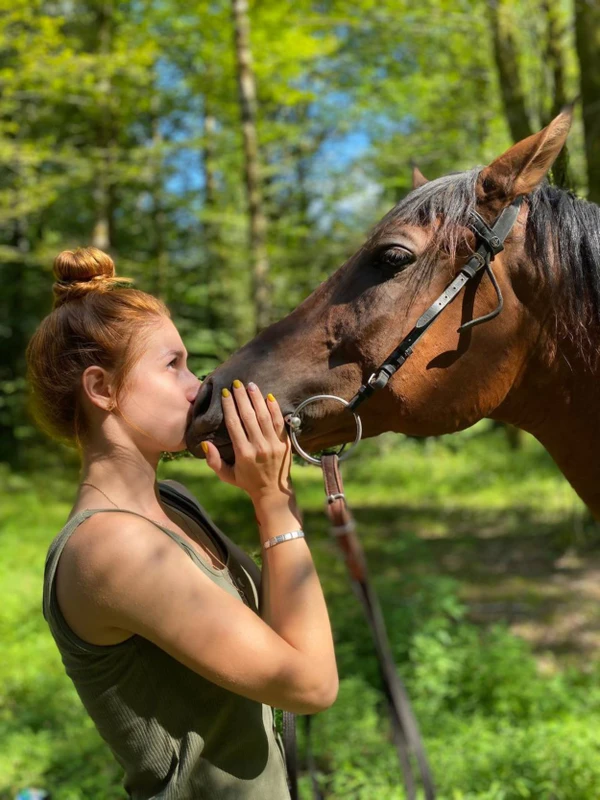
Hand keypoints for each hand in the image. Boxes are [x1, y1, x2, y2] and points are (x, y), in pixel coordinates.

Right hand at [202, 381, 292, 502]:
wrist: (273, 492)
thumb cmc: (247, 481)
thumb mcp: (227, 475)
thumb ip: (214, 461)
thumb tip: (205, 444)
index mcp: (243, 454)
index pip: (234, 424)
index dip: (229, 407)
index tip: (226, 393)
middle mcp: (259, 447)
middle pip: (249, 416)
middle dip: (242, 398)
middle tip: (237, 383)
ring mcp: (273, 444)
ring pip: (264, 416)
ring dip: (257, 398)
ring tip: (250, 385)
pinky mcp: (284, 443)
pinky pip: (279, 421)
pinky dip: (274, 408)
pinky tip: (268, 396)